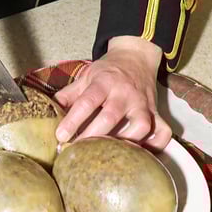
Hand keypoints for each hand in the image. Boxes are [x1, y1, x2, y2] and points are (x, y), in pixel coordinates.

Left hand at [53, 37, 170, 148]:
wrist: (135, 57)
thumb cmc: (108, 71)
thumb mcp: (86, 76)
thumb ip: (69, 94)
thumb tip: (50, 111)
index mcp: (104, 81)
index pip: (87, 101)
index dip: (73, 120)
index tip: (60, 136)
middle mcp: (125, 93)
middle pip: (110, 116)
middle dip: (93, 135)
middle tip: (78, 150)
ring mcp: (143, 104)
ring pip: (139, 126)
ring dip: (124, 142)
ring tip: (107, 154)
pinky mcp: (157, 113)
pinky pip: (161, 132)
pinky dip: (154, 146)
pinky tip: (140, 155)